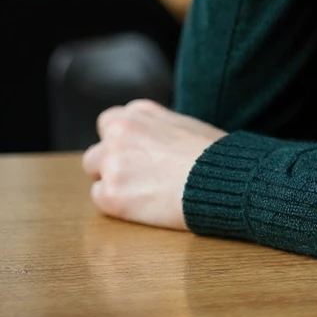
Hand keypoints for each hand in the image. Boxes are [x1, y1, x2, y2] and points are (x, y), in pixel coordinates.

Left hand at [81, 100, 226, 230]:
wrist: (221, 178)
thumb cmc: (214, 155)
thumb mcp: (185, 125)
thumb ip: (158, 129)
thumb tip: (154, 144)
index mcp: (141, 112)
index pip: (111, 122)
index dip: (121, 141)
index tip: (136, 154)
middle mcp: (122, 131)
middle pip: (97, 149)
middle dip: (110, 163)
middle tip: (136, 178)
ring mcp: (114, 161)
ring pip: (94, 172)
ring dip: (111, 181)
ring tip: (140, 192)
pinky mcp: (112, 193)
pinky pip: (100, 199)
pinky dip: (116, 204)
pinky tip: (142, 204)